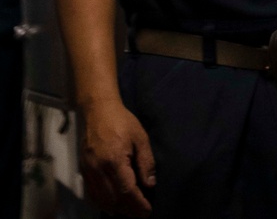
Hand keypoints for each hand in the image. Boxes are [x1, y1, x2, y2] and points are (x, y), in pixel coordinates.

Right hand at [78, 99, 154, 216]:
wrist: (98, 111)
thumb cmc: (122, 122)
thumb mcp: (140, 137)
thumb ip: (146, 162)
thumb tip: (149, 185)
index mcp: (115, 160)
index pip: (127, 190)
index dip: (137, 204)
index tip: (147, 211)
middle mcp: (99, 170)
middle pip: (114, 199)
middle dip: (128, 210)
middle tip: (140, 214)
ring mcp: (89, 172)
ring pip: (101, 199)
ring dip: (116, 209)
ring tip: (129, 212)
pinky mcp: (83, 171)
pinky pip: (91, 194)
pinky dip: (101, 203)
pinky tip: (111, 206)